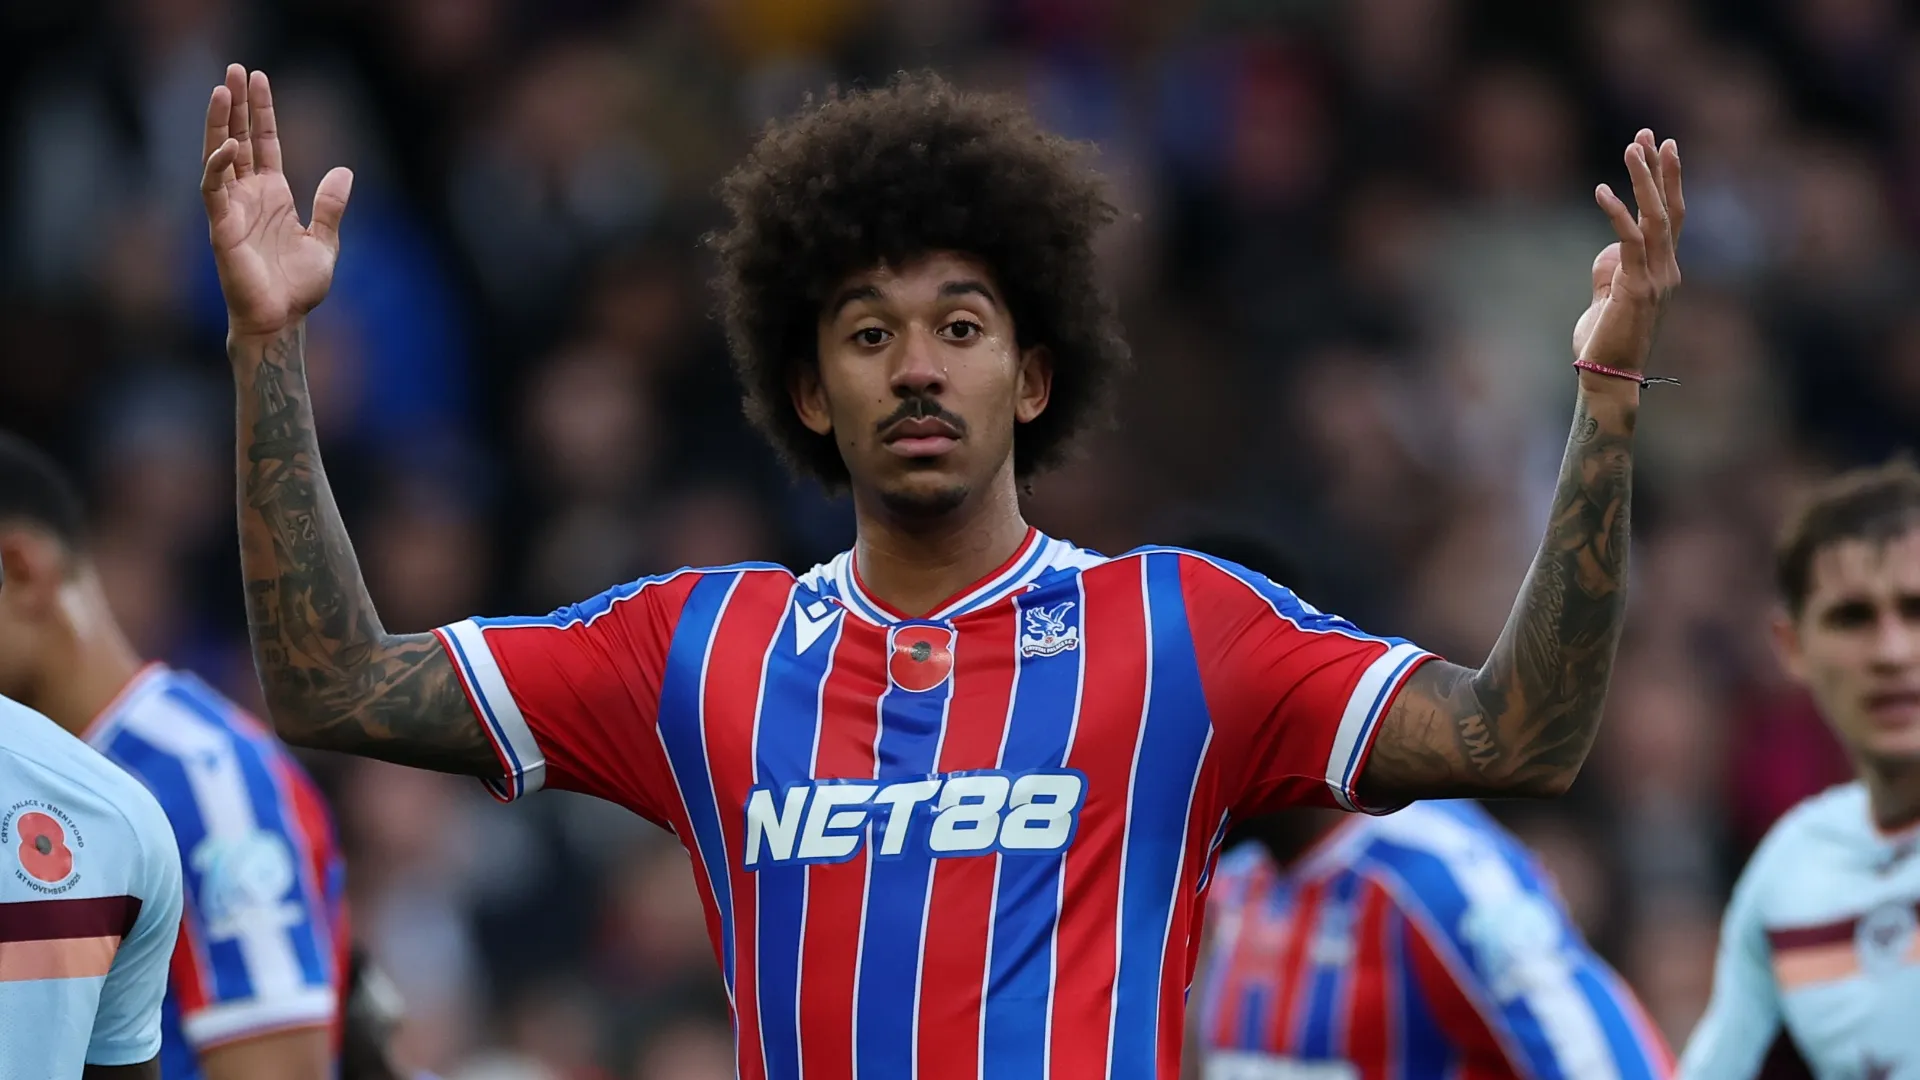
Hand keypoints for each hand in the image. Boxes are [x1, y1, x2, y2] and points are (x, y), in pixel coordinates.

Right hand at [201, 64, 352, 340]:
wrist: (282, 320)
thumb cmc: (298, 287)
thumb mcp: (325, 241)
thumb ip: (330, 205)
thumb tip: (345, 169)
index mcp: (273, 196)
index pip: (264, 143)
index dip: (261, 112)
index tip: (258, 78)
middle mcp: (249, 196)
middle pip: (238, 139)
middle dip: (236, 105)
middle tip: (234, 69)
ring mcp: (232, 209)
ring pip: (219, 155)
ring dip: (219, 123)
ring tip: (222, 89)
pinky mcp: (221, 227)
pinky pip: (214, 189)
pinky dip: (218, 166)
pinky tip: (228, 145)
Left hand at [1571, 129, 1683, 385]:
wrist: (1608, 377)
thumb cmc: (1604, 342)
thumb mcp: (1607, 299)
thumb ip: (1611, 272)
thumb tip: (1610, 250)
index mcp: (1664, 271)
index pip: (1670, 217)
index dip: (1667, 181)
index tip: (1660, 147)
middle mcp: (1669, 270)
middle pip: (1669, 209)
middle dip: (1660, 169)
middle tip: (1649, 133)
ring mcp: (1657, 278)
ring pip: (1655, 218)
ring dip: (1644, 180)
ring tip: (1633, 146)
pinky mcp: (1636, 287)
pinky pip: (1630, 240)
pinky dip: (1617, 212)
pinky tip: (1603, 190)